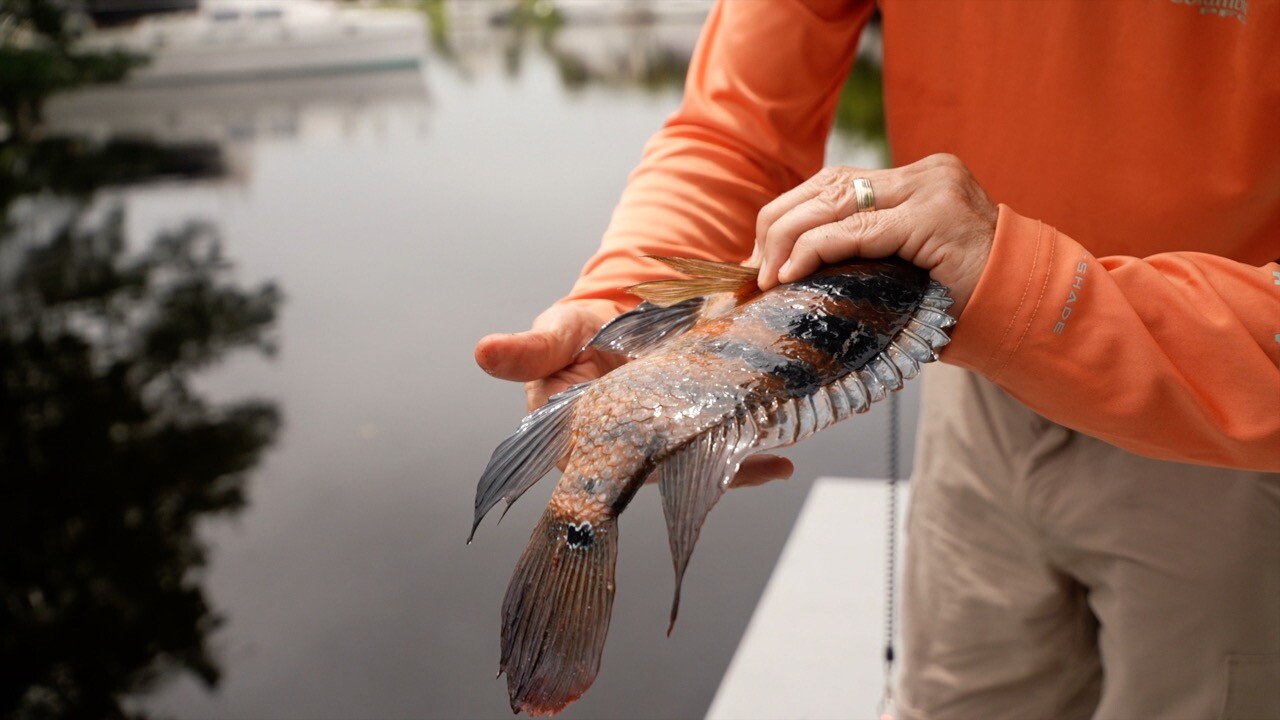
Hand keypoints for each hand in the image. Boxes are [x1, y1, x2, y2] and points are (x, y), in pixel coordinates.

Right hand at [475, 299, 794, 486]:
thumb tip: (483, 352)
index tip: (656, 469)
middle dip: (693, 471)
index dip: (623, 472)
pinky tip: (782, 463)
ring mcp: (660, 447)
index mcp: (575, 438)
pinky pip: (720, 454)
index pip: (595, 466)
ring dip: (730, 467)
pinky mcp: (691, 435)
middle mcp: (620, 453)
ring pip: (693, 466)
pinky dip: (750, 460)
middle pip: (656, 471)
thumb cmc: (579, 332)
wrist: (622, 314)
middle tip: (736, 465)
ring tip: (772, 464)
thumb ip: (530, 349)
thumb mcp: (558, 332)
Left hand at [753, 154, 997, 316]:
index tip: (759, 257)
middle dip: (776, 226)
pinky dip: (816, 250)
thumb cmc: (965, 306)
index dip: (786, 216)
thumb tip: (791, 278)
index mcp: (916, 181)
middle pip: (826, 186)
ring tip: (766, 275)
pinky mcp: (935, 216)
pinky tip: (791, 272)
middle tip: (753, 271)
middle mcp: (925, 174)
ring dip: (787, 238)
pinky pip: (858, 230)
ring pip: (834, 201)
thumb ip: (862, 259)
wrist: (1030, 316)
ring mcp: (932, 190)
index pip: (833, 184)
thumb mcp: (904, 272)